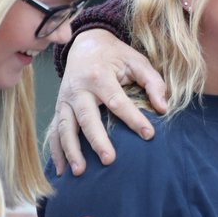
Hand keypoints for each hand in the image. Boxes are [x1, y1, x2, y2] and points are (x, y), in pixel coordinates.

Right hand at [48, 30, 168, 175]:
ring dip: (71, 151)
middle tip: (109, 160)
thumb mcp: (136, 61)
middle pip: (86, 118)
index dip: (133, 119)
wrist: (84, 44)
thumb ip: (153, 81)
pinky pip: (54, 132)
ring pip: (65, 127)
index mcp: (99, 76)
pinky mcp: (59, 108)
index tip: (149, 135)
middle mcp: (78, 89)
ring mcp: (65, 100)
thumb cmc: (115, 56)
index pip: (117, 101)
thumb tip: (163, 107)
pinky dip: (57, 151)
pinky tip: (63, 171)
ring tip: (80, 172)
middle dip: (97, 139)